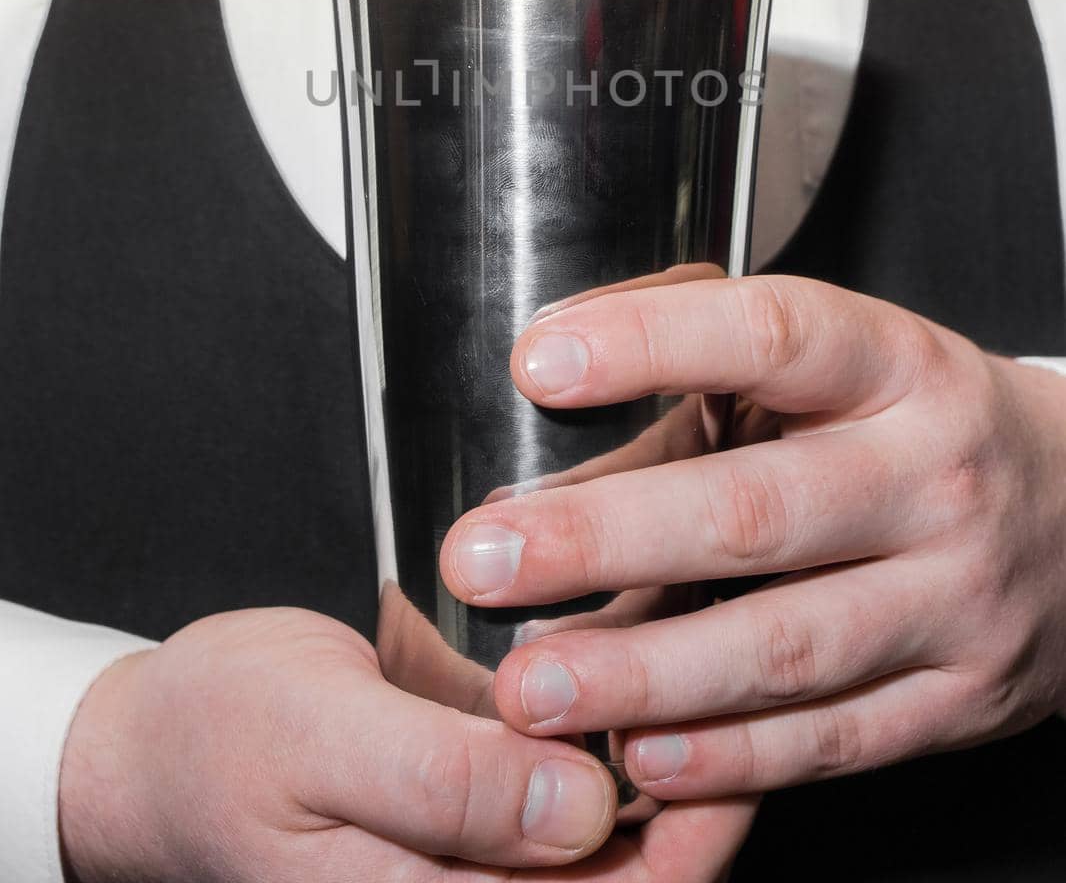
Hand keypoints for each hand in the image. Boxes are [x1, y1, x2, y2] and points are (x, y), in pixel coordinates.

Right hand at [60, 605, 752, 880]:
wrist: (148, 749)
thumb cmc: (221, 740)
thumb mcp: (317, 743)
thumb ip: (441, 785)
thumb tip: (580, 814)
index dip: (697, 830)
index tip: (731, 724)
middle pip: (633, 874)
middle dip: (700, 781)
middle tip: (732, 662)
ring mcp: (472, 863)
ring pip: (610, 832)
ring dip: (662, 751)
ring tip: (699, 645)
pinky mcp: (466, 811)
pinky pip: (562, 792)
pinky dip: (607, 733)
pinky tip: (625, 660)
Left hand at [440, 275, 1065, 799]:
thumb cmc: (918, 421)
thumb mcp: (846, 361)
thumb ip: (715, 366)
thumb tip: (554, 372)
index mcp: (896, 365)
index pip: (773, 335)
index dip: (653, 344)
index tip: (537, 363)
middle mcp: (933, 476)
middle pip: (761, 510)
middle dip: (608, 538)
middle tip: (485, 558)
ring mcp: (956, 597)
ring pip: (789, 645)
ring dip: (646, 674)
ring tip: (532, 685)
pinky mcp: (959, 698)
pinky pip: (833, 739)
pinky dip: (729, 757)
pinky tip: (639, 755)